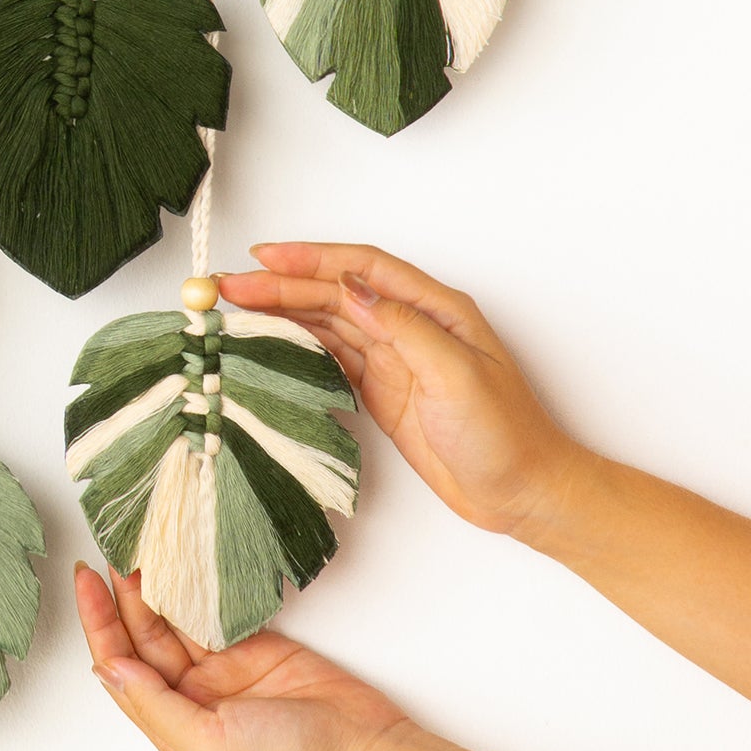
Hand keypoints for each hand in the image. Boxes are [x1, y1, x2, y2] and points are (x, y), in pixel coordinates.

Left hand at [75, 563, 408, 750]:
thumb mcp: (206, 744)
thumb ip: (154, 704)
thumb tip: (107, 666)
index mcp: (171, 724)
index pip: (120, 664)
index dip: (97, 622)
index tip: (84, 578)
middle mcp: (190, 696)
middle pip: (141, 636)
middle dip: (122, 595)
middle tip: (112, 545)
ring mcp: (223, 670)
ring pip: (175, 618)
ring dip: (155, 585)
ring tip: (138, 543)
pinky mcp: (255, 647)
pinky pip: (213, 610)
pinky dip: (194, 585)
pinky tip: (178, 559)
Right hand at [219, 243, 588, 543]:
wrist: (522, 492)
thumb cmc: (506, 434)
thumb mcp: (457, 374)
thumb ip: (402, 327)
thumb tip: (350, 289)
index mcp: (435, 308)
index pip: (362, 269)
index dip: (311, 258)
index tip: (264, 257)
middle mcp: (411, 324)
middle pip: (335, 293)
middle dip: (282, 285)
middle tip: (229, 287)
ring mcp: (395, 357)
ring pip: (328, 321)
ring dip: (282, 312)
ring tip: (235, 309)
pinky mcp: (383, 390)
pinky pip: (331, 357)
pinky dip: (297, 345)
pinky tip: (268, 341)